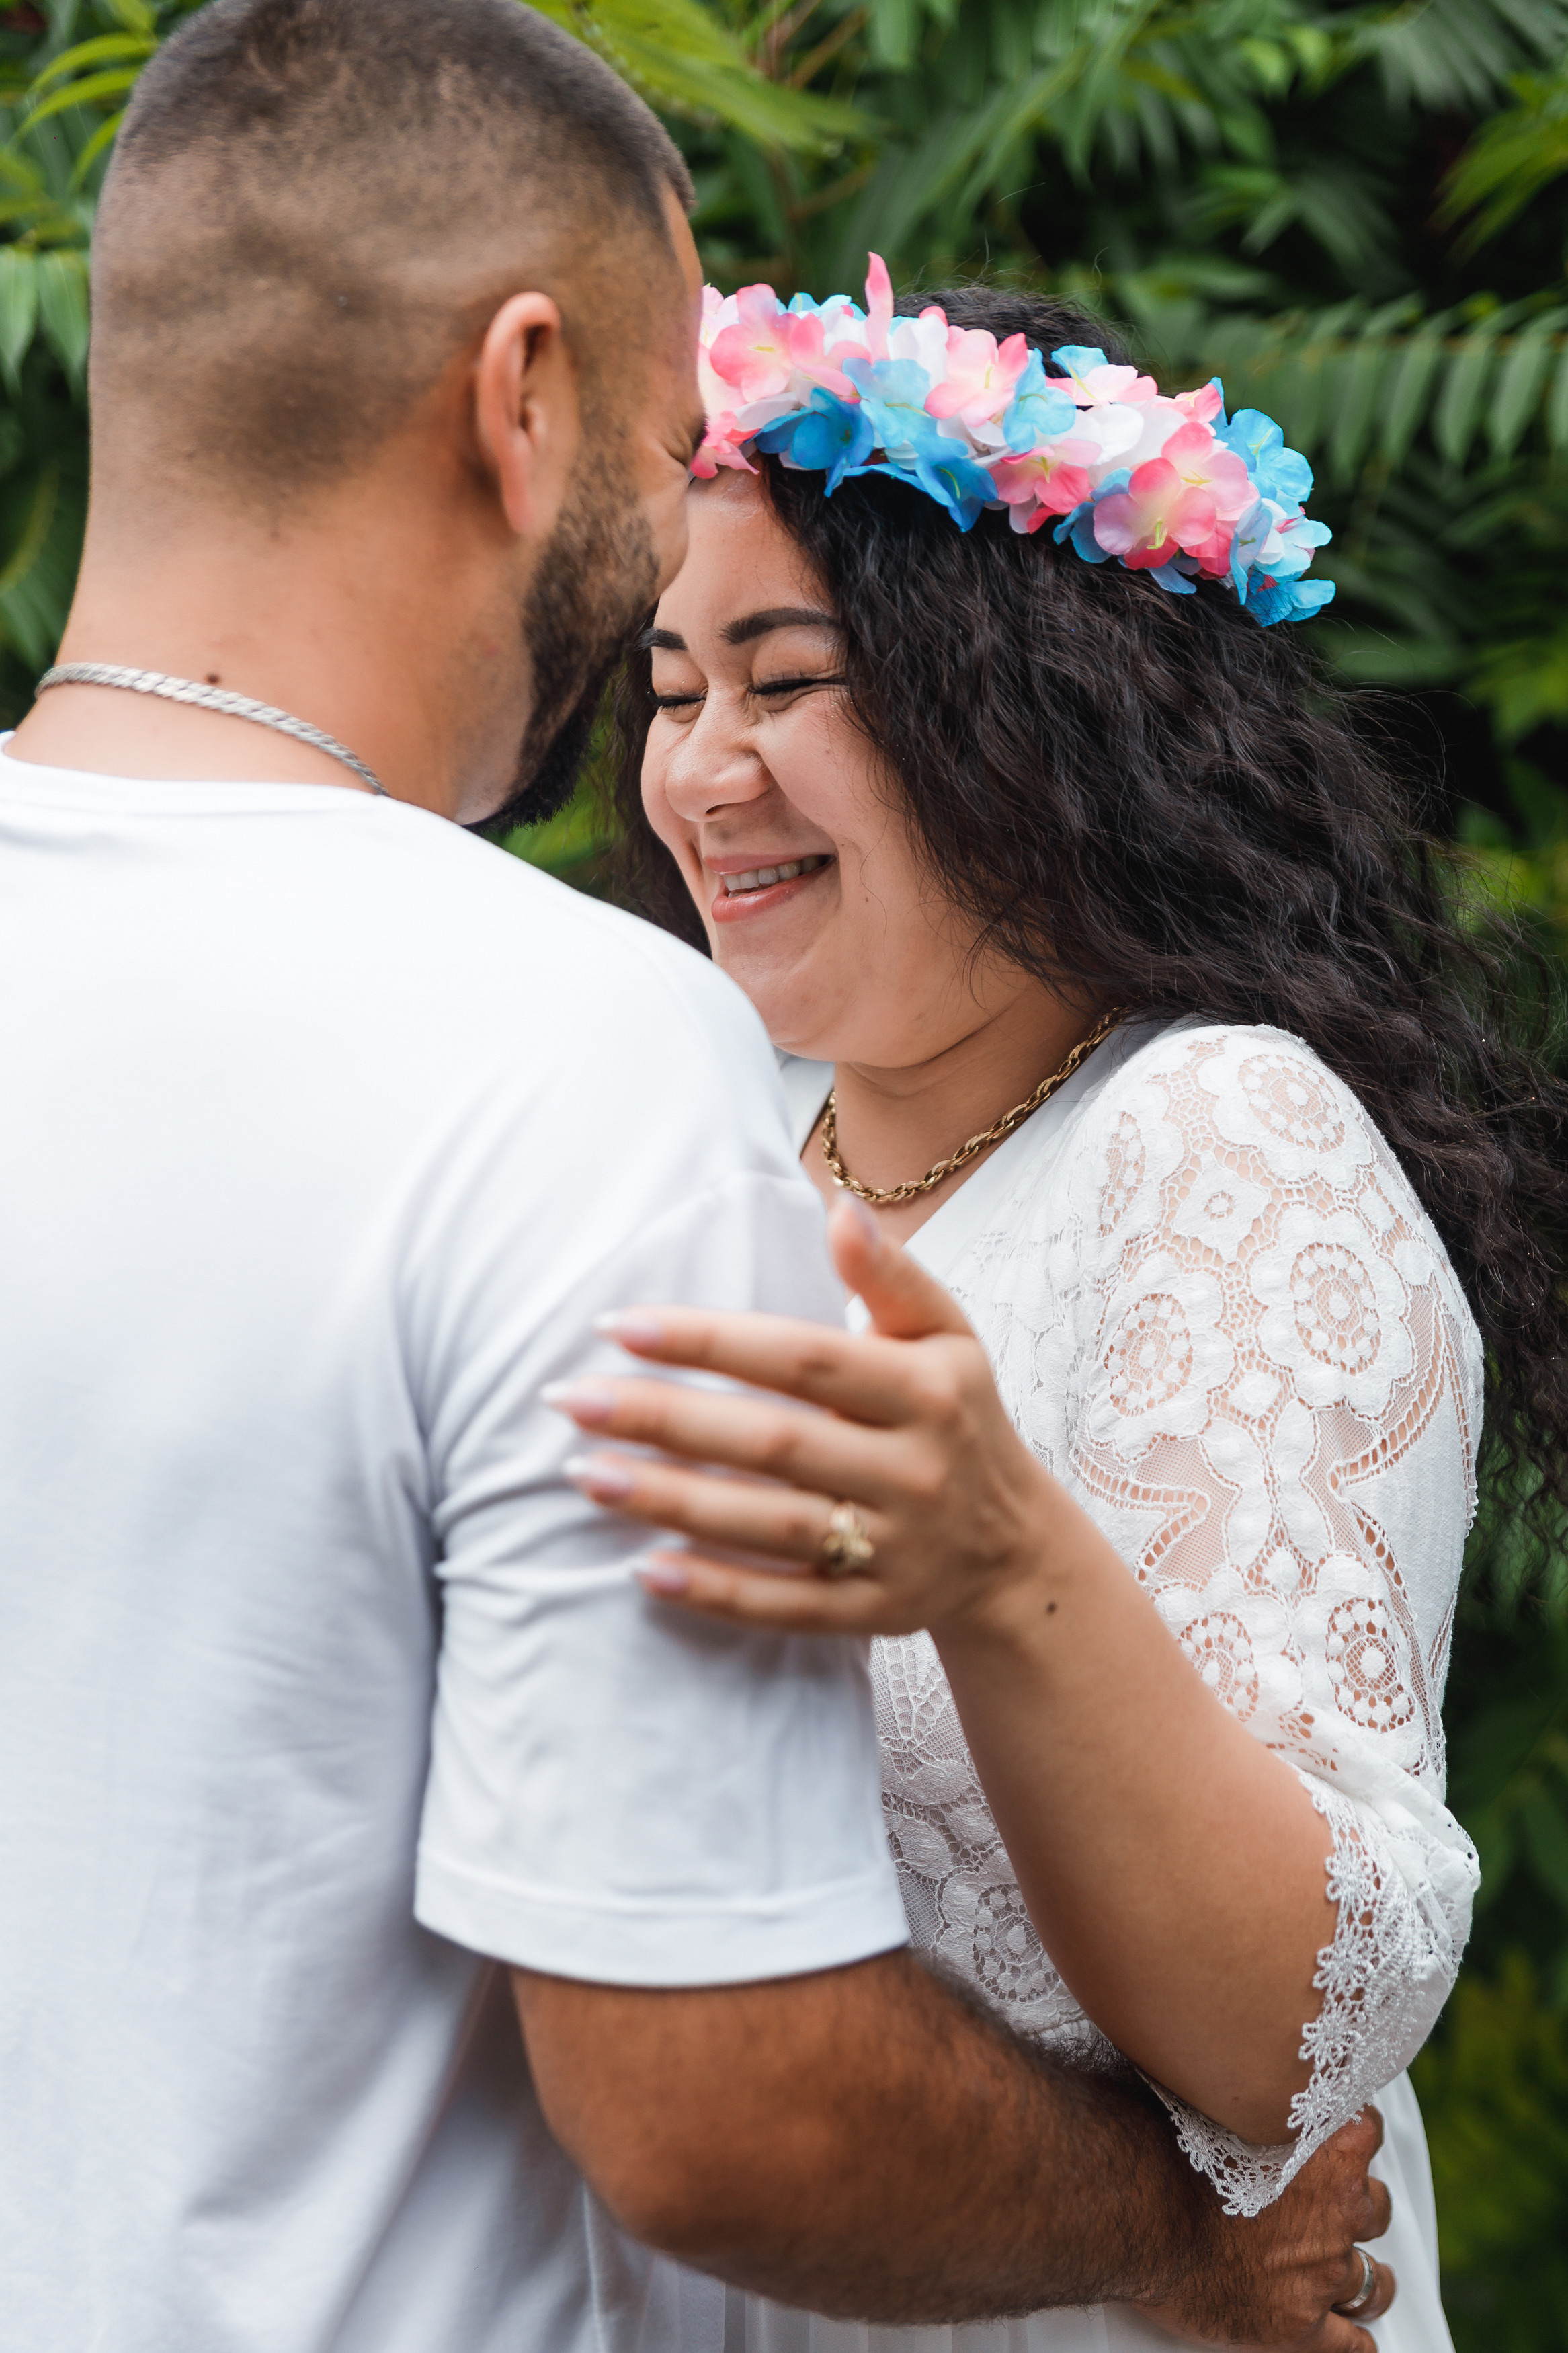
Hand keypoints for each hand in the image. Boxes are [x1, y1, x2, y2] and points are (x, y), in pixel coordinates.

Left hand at [543, 1197, 1051, 1637]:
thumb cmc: (956, 1416)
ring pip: (766, 1524)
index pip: (800, 1358)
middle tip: (569, 1400)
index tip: (618, 1324)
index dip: (708, 1341)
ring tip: (583, 1472)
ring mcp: (893, 1550)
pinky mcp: (873, 1615)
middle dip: (662, 1419)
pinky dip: (714, 1590)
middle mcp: (912, 1471)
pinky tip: (643, 1568)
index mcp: (925, 1391)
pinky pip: (784, 1606)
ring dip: (668, 1501)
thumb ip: (889, 1275)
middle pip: (770, 1442)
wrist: (1014, 1549)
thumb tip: (837, 1207)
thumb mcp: (946, 1337)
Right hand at [1143, 2108, 1394, 2348]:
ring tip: (1358, 2279)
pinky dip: (1355, 2342)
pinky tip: (1351, 2338)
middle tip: (1333, 2213)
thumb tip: (1223, 2075)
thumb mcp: (1216, 2099)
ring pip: (1374, 2280)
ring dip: (1367, 2277)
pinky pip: (1352, 2346)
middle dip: (1358, 2210)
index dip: (1352, 2137)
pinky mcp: (1300, 2326)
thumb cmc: (1166, 2148)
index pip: (1366, 2131)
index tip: (1339, 2140)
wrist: (1141, 2210)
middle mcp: (1336, 2210)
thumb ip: (1246, 2097)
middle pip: (1374, 2209)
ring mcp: (1323, 2271)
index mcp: (1326, 2147)